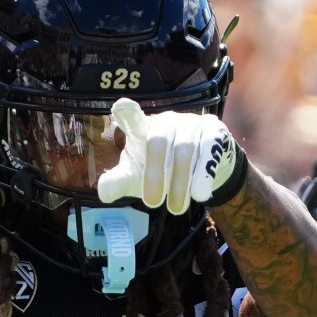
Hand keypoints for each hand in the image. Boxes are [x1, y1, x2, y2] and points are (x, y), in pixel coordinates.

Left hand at [97, 97, 247, 215]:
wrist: (202, 167)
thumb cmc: (161, 168)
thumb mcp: (137, 177)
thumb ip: (119, 182)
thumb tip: (103, 192)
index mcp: (143, 129)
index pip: (133, 118)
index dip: (127, 112)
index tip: (120, 107)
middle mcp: (166, 121)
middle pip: (158, 140)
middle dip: (154, 174)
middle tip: (151, 203)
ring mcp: (191, 124)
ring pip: (185, 149)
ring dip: (180, 182)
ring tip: (176, 209)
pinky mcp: (213, 131)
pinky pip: (210, 150)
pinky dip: (204, 174)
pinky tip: (200, 196)